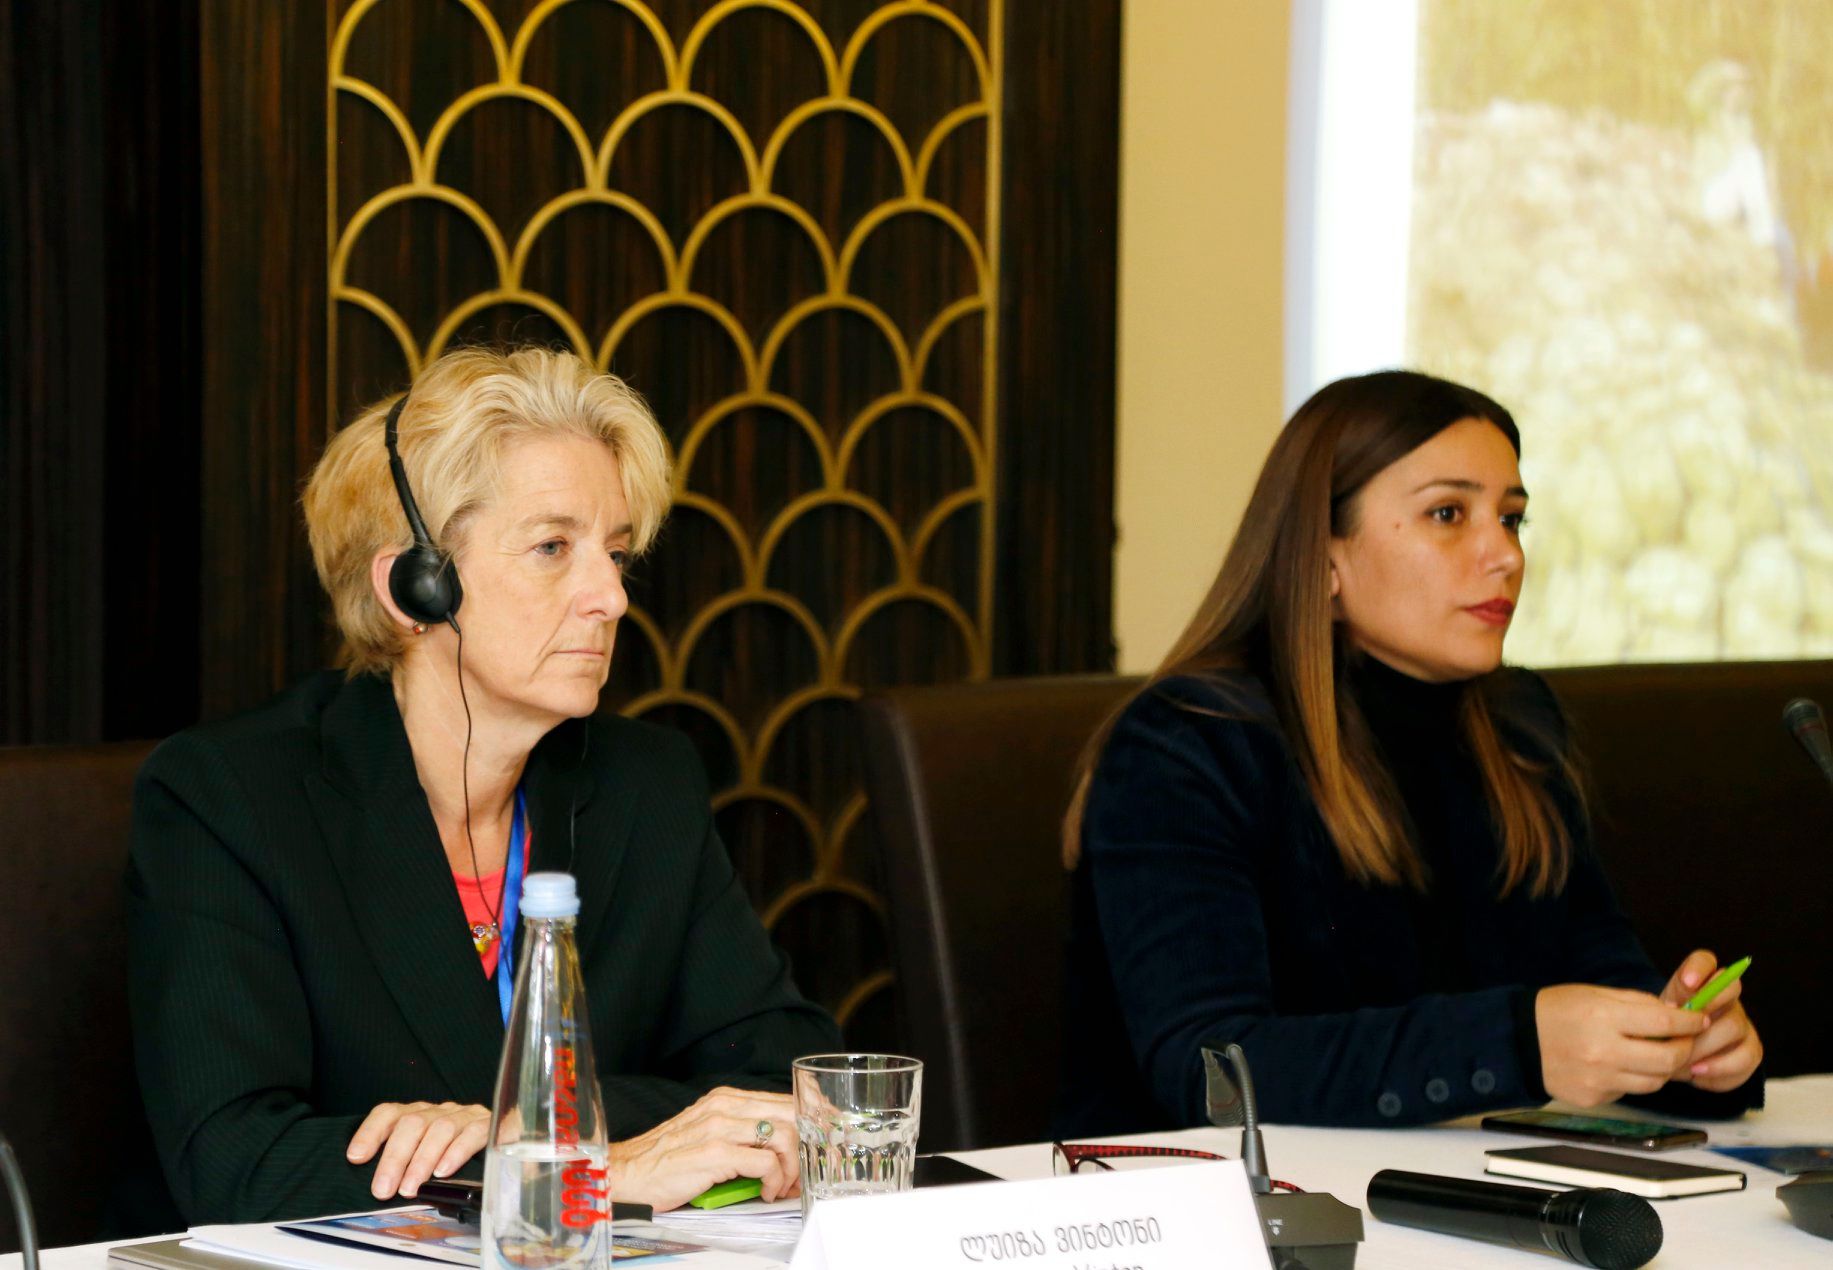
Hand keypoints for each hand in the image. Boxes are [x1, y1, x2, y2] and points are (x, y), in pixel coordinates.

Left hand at [347, 1101, 491, 1198]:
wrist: (515, 1143)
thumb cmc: (461, 1157)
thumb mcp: (428, 1158)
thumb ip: (407, 1166)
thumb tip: (379, 1186)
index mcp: (421, 1115)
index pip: (390, 1113)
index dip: (370, 1132)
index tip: (356, 1157)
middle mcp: (441, 1111)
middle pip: (412, 1122)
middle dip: (394, 1157)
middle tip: (383, 1189)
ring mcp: (467, 1116)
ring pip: (439, 1128)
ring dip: (421, 1160)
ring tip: (410, 1188)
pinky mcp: (491, 1125)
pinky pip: (472, 1133)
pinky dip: (456, 1152)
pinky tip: (444, 1171)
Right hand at [608, 1087, 799, 1211]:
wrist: (628, 1174)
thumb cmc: (668, 1161)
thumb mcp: (708, 1134)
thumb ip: (741, 1133)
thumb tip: (782, 1150)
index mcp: (726, 1098)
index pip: (786, 1097)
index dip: (815, 1116)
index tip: (830, 1134)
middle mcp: (725, 1105)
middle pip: (792, 1113)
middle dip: (812, 1143)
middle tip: (810, 1170)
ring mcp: (720, 1127)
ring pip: (785, 1135)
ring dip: (793, 1168)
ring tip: (782, 1187)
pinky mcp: (715, 1152)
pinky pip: (765, 1162)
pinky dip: (774, 1180)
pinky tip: (764, 1193)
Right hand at [1535, 984, 1708, 1106]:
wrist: (1516, 1040)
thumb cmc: (1556, 1011)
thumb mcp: (1595, 994)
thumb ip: (1637, 1004)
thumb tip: (1675, 1016)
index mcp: (1604, 1017)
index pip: (1664, 1024)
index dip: (1690, 1023)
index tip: (1699, 1020)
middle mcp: (1603, 1051)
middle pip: (1667, 1060)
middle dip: (1685, 1050)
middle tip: (1685, 1041)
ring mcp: (1598, 1079)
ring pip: (1654, 1082)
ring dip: (1662, 1068)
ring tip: (1654, 1054)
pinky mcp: (1593, 1098)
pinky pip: (1628, 1091)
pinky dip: (1633, 1079)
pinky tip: (1620, 1065)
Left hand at [1659, 950, 1762, 1091]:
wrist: (1676, 1058)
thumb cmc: (1664, 1034)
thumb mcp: (1656, 1020)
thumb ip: (1664, 1010)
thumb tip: (1672, 1010)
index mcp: (1699, 982)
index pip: (1704, 960)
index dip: (1698, 968)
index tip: (1686, 982)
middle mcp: (1726, 998)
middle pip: (1729, 993)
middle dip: (1702, 1015)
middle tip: (1680, 1037)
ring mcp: (1742, 1024)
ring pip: (1735, 1027)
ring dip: (1706, 1047)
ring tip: (1682, 1063)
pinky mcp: (1751, 1051)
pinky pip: (1746, 1059)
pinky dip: (1719, 1070)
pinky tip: (1697, 1076)